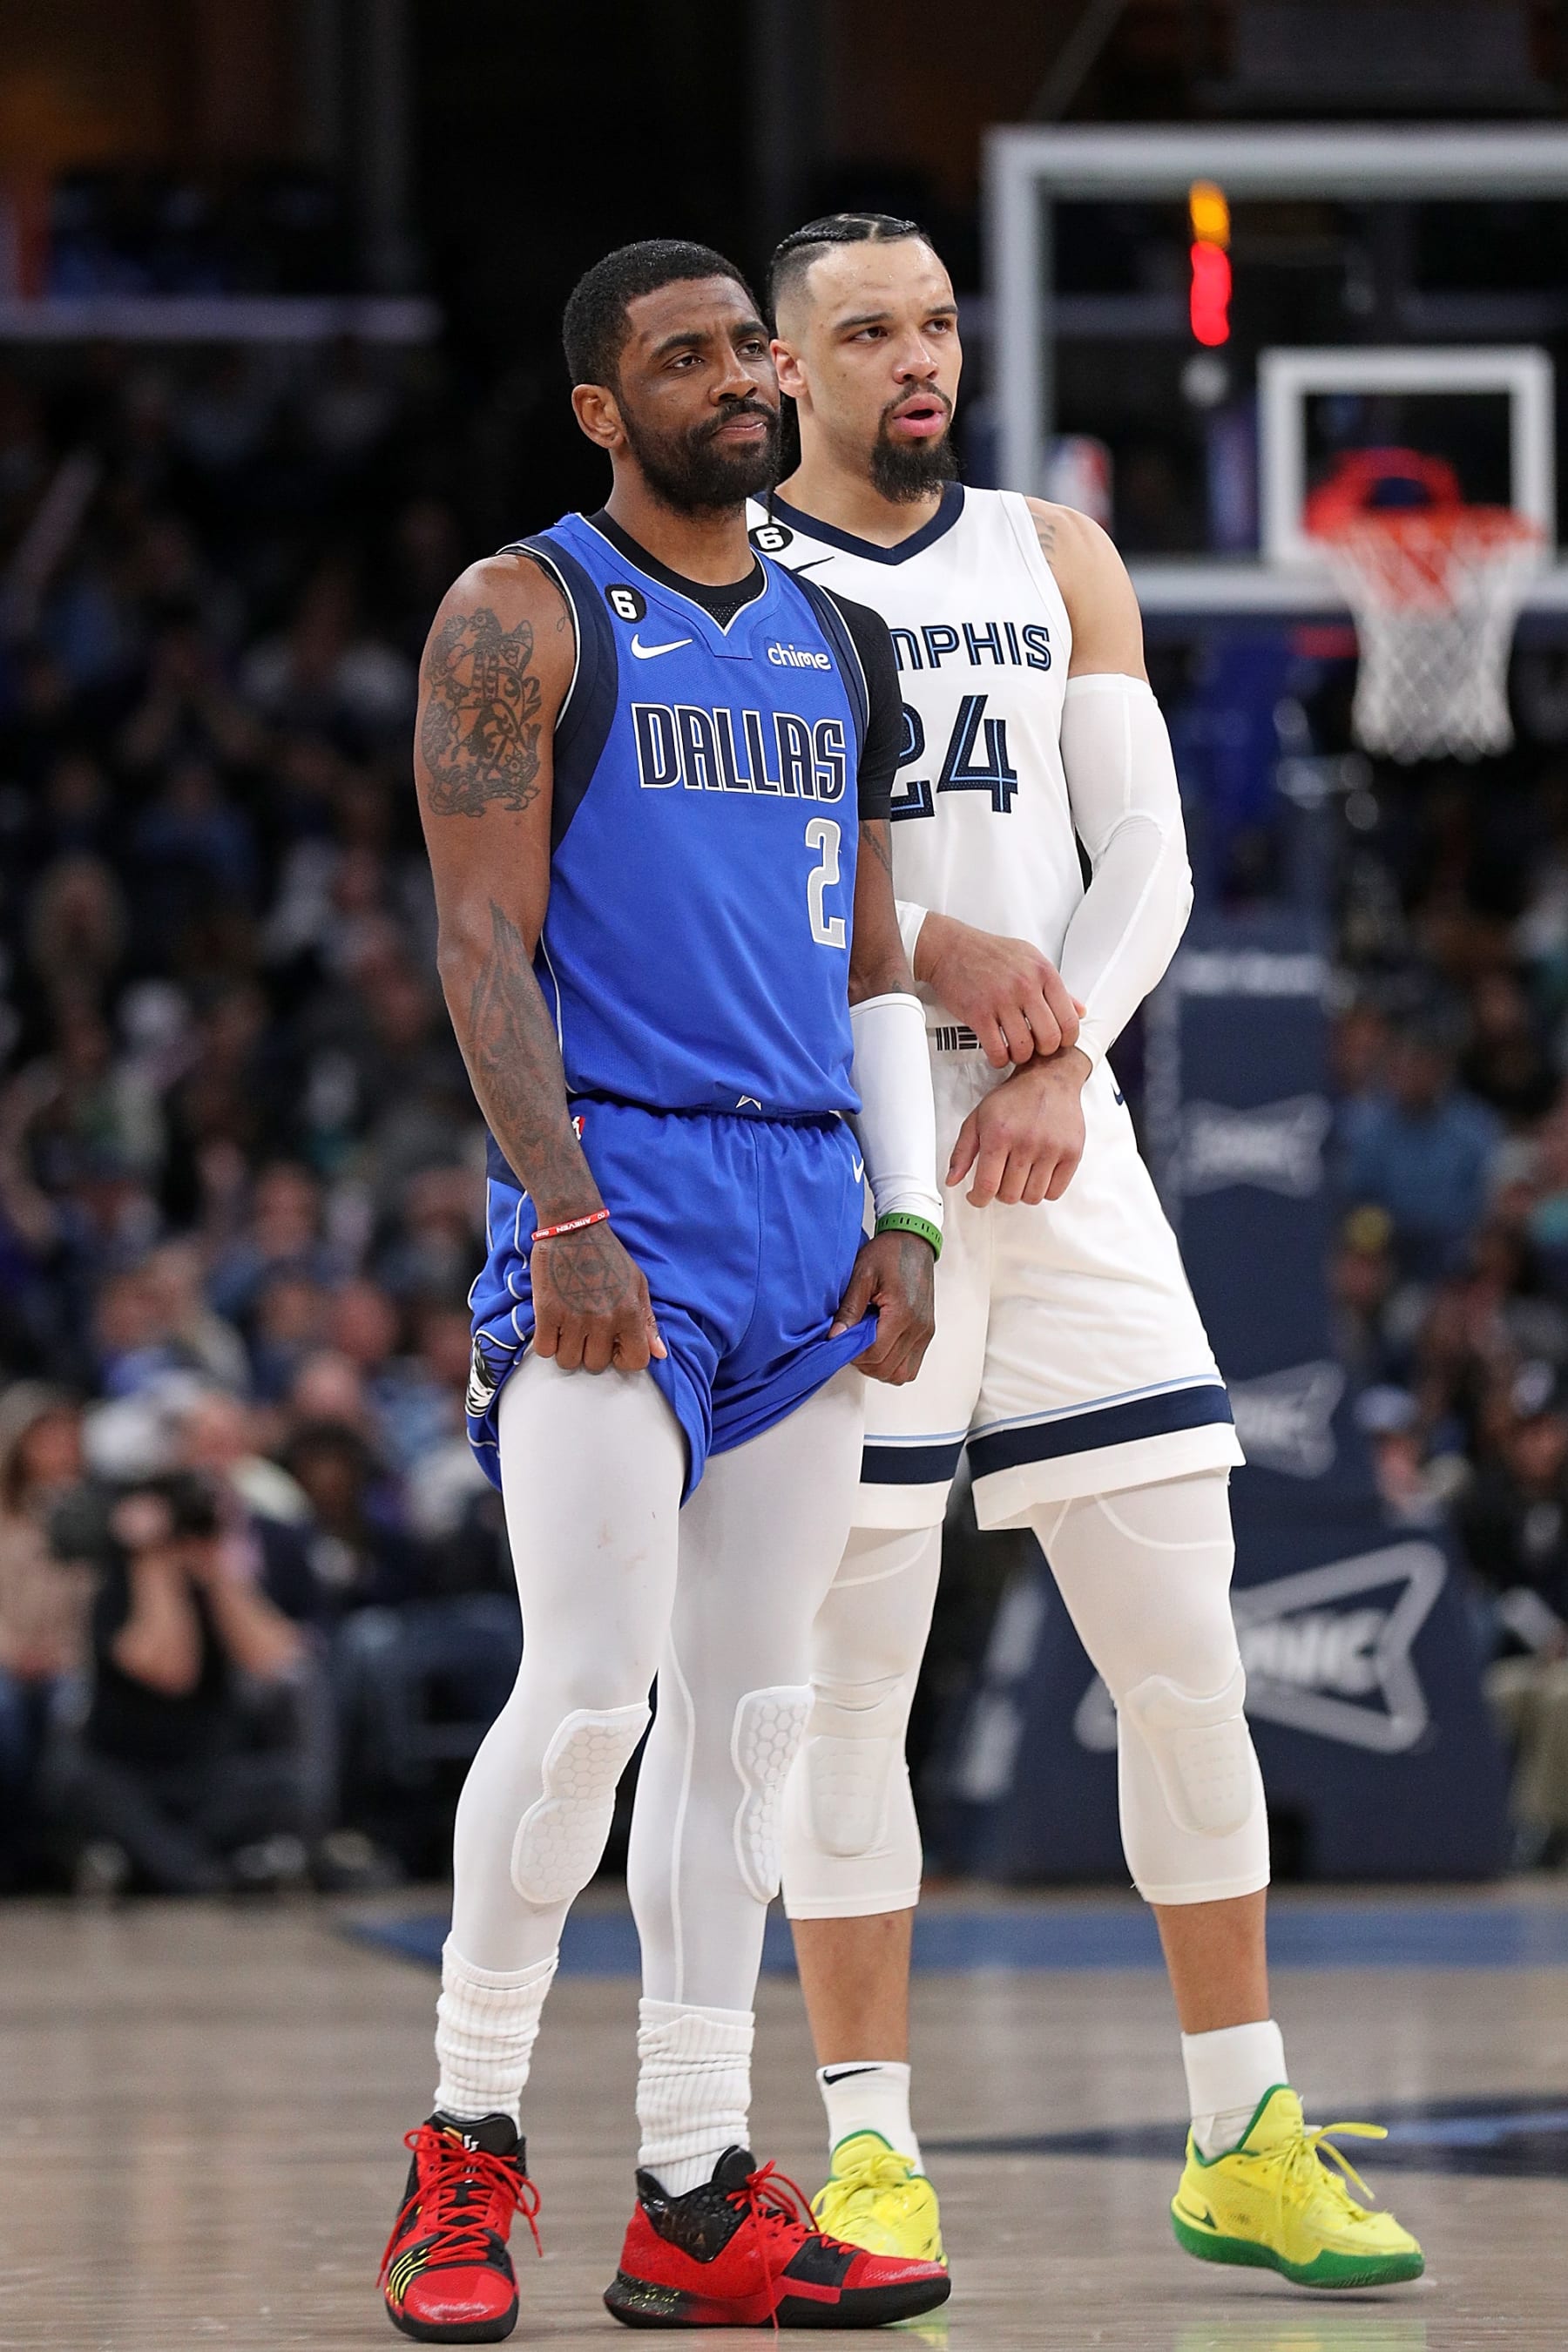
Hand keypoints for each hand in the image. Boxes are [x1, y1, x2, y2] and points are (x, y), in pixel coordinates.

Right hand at [532, 1221, 666, 1373]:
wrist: (574, 1227)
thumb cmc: (608, 1255)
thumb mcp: (637, 1284)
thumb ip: (647, 1321)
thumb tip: (660, 1353)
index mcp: (630, 1312)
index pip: (636, 1361)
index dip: (624, 1358)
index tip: (613, 1347)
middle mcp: (604, 1320)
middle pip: (596, 1365)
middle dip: (591, 1351)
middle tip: (587, 1331)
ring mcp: (574, 1318)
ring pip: (568, 1361)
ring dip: (567, 1349)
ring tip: (568, 1328)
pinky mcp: (547, 1312)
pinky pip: (544, 1349)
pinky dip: (547, 1341)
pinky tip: (552, 1325)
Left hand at [830, 1230, 935, 1385]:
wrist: (914, 1241)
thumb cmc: (888, 1253)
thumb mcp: (862, 1274)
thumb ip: (849, 1309)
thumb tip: (835, 1337)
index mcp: (902, 1313)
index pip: (874, 1354)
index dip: (853, 1353)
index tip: (843, 1339)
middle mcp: (918, 1328)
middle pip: (886, 1368)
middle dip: (864, 1362)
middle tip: (852, 1341)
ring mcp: (925, 1332)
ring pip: (900, 1374)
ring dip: (879, 1367)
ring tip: (867, 1345)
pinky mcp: (927, 1333)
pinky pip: (911, 1366)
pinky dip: (894, 1364)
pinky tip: (881, 1347)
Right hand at [918, 911, 1082, 1069]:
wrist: (951, 948)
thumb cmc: (992, 954)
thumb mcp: (1031, 960)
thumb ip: (1057, 987)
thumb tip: (1080, 1010)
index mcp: (1044, 973)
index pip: (1069, 1019)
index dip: (1067, 1038)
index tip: (1058, 1041)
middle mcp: (1026, 986)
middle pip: (1050, 1038)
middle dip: (1045, 1051)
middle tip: (1036, 1048)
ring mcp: (1001, 1000)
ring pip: (1024, 1049)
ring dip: (1020, 1057)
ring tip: (1015, 1051)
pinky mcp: (978, 1014)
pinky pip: (997, 1050)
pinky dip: (999, 1059)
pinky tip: (997, 1052)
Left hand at [948, 1048, 1089, 1206]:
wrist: (1049, 1079)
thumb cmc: (1012, 1099)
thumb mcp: (978, 1118)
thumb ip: (962, 1151)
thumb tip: (951, 1180)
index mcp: (999, 1135)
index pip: (987, 1186)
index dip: (978, 1199)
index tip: (977, 1197)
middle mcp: (1027, 1143)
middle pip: (1010, 1195)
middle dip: (1000, 1192)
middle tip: (1001, 1178)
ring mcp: (1052, 1149)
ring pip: (1032, 1197)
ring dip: (1022, 1193)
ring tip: (1020, 1175)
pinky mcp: (1072, 1153)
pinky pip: (1055, 1192)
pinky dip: (1044, 1191)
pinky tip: (1037, 1175)